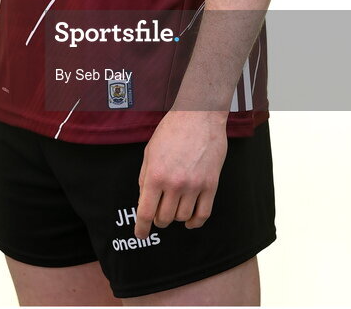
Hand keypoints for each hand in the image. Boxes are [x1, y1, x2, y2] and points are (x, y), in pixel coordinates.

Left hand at [135, 110, 227, 238]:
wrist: (199, 115)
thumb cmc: (172, 129)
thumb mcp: (150, 151)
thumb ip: (145, 176)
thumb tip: (143, 199)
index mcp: (155, 174)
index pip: (145, 211)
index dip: (141, 228)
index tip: (140, 234)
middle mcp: (174, 183)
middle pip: (164, 218)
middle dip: (158, 220)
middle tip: (158, 213)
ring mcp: (194, 185)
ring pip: (182, 218)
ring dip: (176, 218)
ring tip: (174, 208)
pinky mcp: (211, 185)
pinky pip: (203, 214)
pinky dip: (195, 222)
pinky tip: (190, 221)